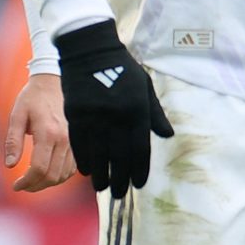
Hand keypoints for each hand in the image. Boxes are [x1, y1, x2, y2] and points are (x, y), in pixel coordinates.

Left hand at [4, 71, 75, 190]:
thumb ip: (13, 141)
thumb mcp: (17, 115)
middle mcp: (65, 139)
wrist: (54, 82)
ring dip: (47, 183)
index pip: (39, 168)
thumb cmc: (33, 98)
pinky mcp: (78, 143)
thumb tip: (10, 165)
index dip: (26, 182)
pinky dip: (58, 176)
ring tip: (32, 181)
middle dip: (35, 186)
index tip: (15, 186)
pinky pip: (71, 169)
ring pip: (63, 175)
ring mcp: (74, 142)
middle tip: (22, 186)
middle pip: (52, 176)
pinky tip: (46, 173)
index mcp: (48, 133)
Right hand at [54, 18, 173, 191]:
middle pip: (119, 157)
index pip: (140, 149)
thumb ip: (155, 114)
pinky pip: (80, 144)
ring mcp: (94, 116)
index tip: (138, 185)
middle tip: (119, 194)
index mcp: (136, 111)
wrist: (90, 50)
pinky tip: (86, 171)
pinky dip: (83, 159)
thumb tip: (168, 136)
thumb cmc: (122, 69)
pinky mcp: (76, 114)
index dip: (140, 170)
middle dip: (120, 179)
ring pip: (98, 154)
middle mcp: (116, 117)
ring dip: (101, 174)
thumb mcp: (144, 87)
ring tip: (102, 188)